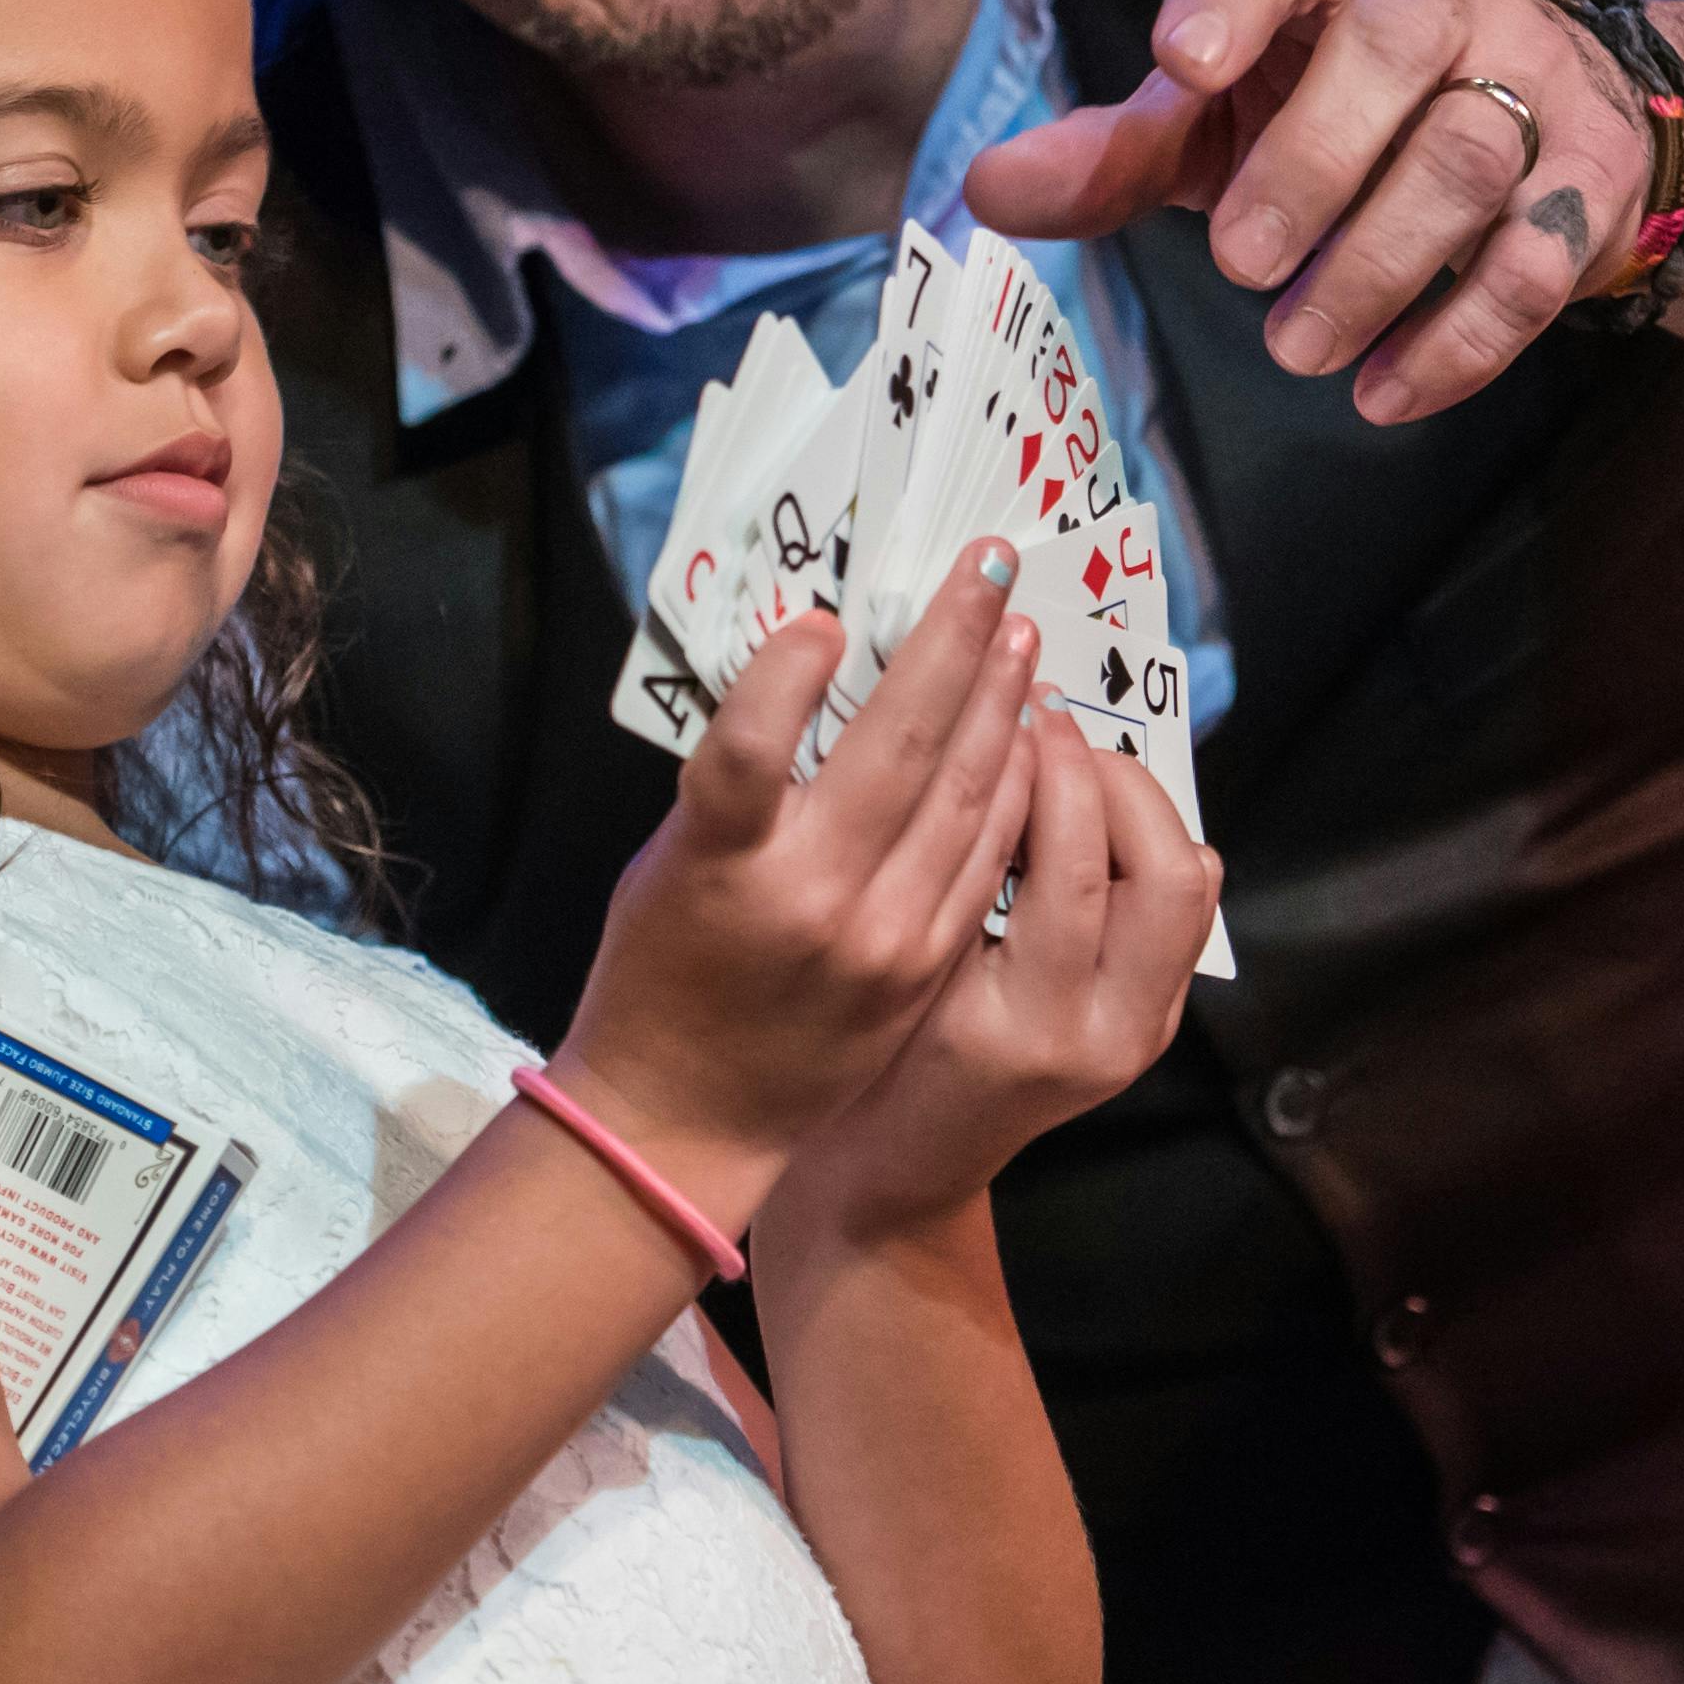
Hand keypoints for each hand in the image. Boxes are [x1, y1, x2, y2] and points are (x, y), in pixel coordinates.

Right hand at [553, 555, 1044, 1194]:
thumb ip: (742, 783)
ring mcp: (882, 938)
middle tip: (989, 569)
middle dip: (952, 644)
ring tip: (1016, 637)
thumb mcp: (672, 860)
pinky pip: (985, 858)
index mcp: (719, 865)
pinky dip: (1008, 787)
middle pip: (897, 749)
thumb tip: (818, 677)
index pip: (751, 751)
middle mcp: (809, 900)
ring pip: (963, 797)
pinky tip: (1022, 733)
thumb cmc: (660, 971)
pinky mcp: (925, 966)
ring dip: (997, 705)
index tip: (827, 620)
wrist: (687, 1114)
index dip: (786, 678)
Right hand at [788, 713, 1219, 1241]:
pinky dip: (1147, 845)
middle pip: (1169, 872)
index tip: (1013, 713)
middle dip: (1115, 778)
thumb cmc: (864, 1071)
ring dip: (1140, 808)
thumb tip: (987, 743)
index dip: (1054, 772)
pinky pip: (1184, 912)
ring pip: (1191, 886)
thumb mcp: (892, 969)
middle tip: (1049, 731)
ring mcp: (1140, 1035)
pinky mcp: (1150, 1023)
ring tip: (1069, 767)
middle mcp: (1106, 1037)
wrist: (899, 1171)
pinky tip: (1085, 820)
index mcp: (1027, 1027)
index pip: (1080, 871)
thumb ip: (947, 870)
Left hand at [964, 0, 1651, 423]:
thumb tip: (988, 191)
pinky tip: (1385, 391)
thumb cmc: (1337, 97)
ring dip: (1378, 265)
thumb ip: (1118, 148)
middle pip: (1396, 47)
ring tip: (1298, 349)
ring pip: (1471, 154)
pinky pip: (1538, 258)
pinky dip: (1460, 339)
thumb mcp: (1221, 110)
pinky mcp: (1591, 172)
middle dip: (1313, 161)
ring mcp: (1533, 71)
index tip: (1177, 63)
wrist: (1544, 109)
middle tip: (1237, 265)